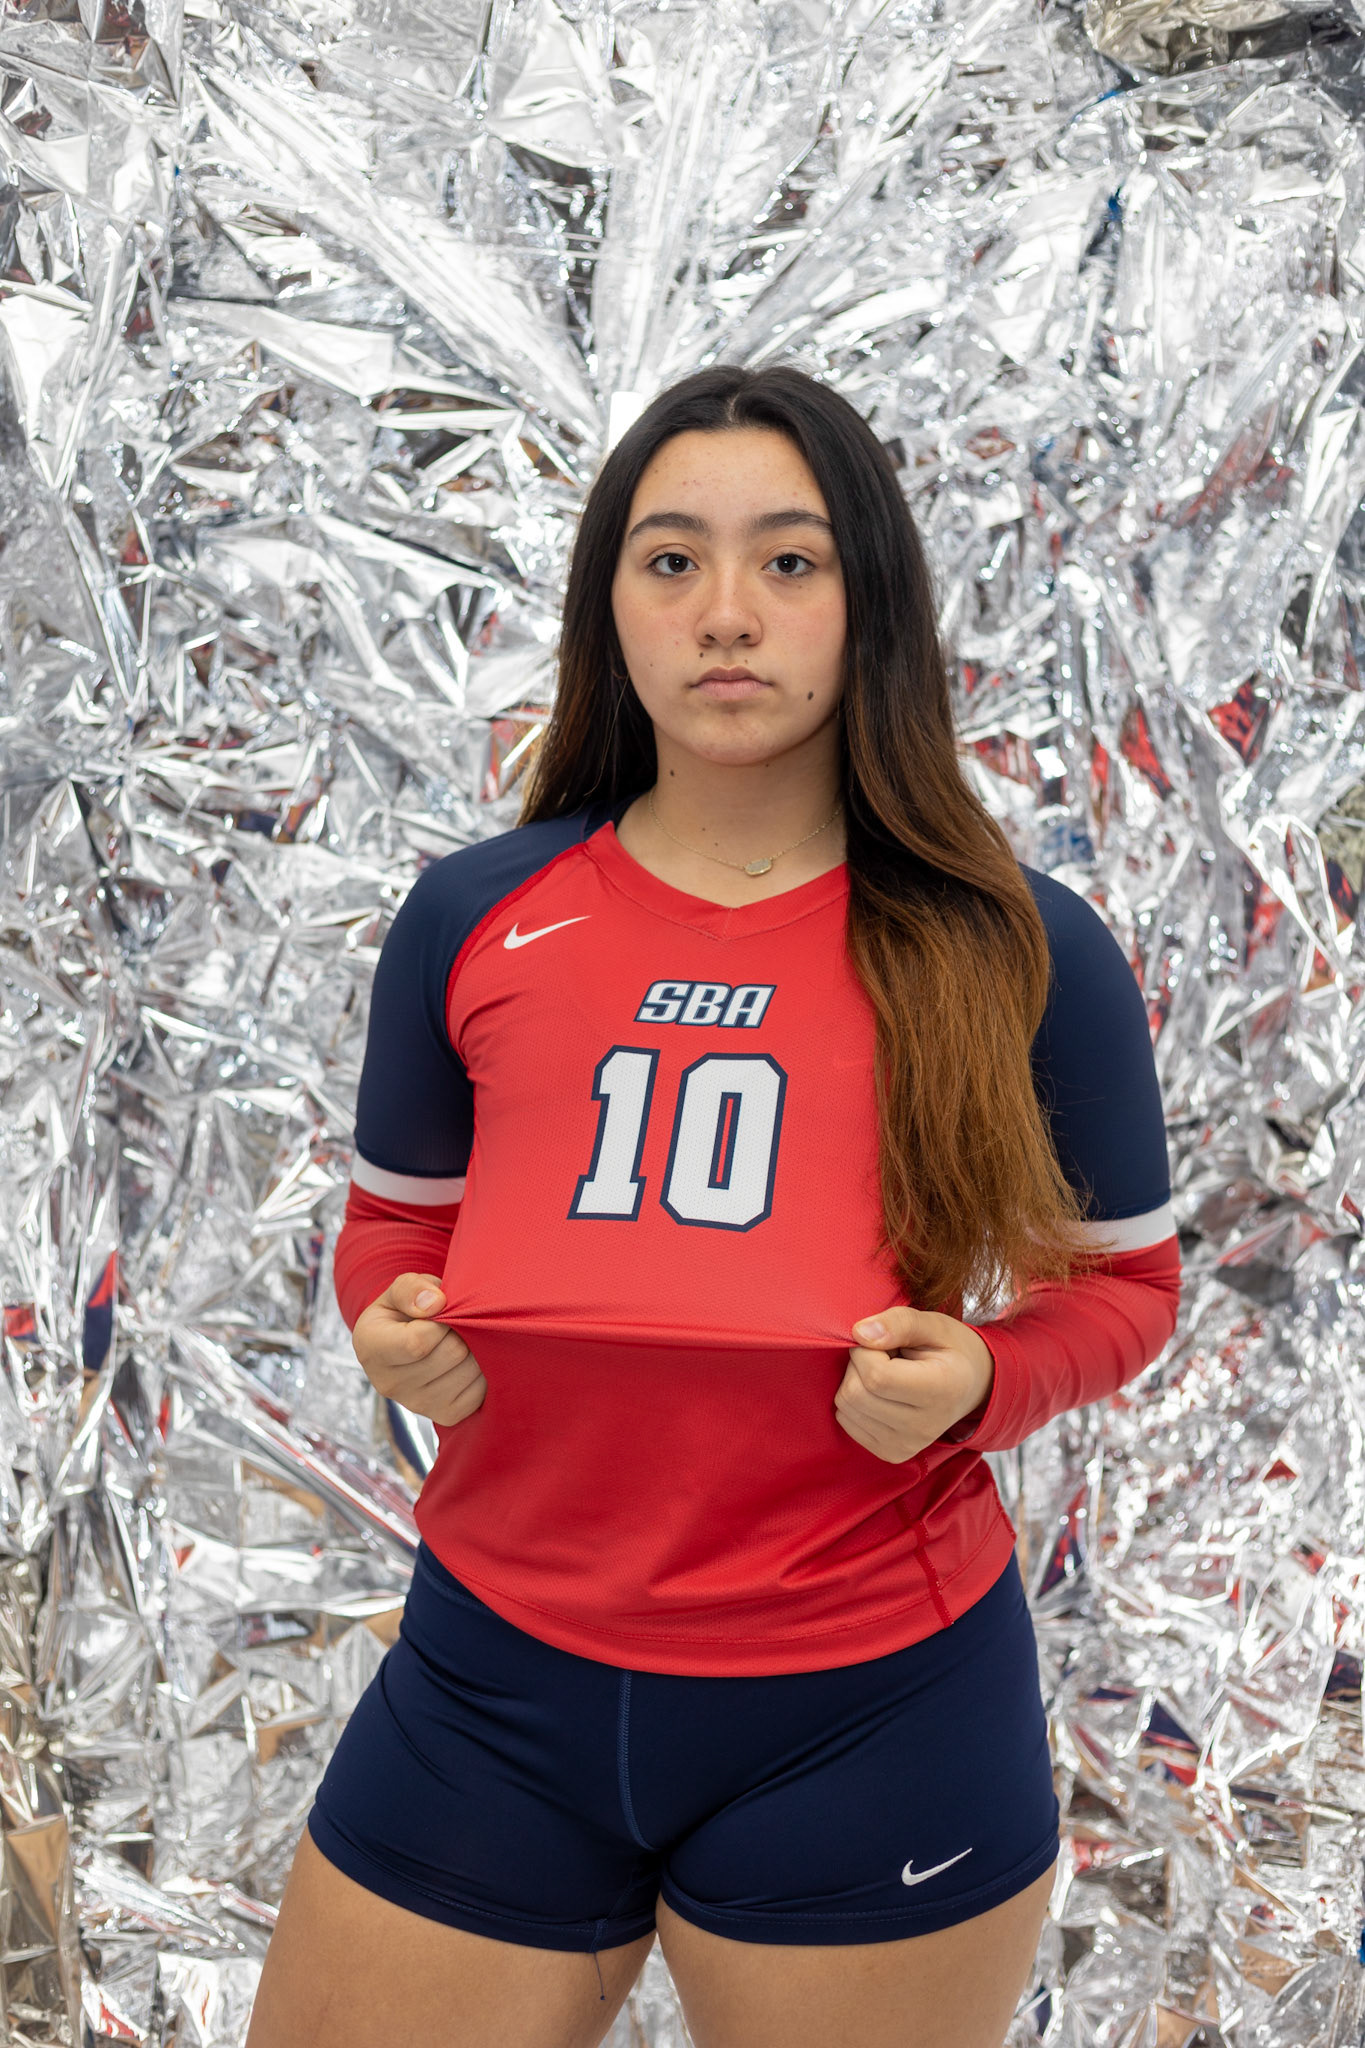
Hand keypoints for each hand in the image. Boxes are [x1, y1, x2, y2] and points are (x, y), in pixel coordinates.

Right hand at [352, 1273, 486, 1427]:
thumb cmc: (404, 1311)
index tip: (443, 1308)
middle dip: (461, 1331)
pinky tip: (466, 1359)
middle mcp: (388, 1384)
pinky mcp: (444, 1415)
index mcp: (371, 1349)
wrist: (407, 1344)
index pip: (418, 1342)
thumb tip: (436, 1303)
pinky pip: (479, 1391)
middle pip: (451, 1353)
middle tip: (455, 1323)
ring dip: (475, 1348)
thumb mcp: (399, 1290)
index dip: (442, 1320)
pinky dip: (481, 1371)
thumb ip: (411, 1288)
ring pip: (469, 1371)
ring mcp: (416, 1405)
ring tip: (460, 1339)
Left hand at [834, 1307, 993, 1463]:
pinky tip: (881, 1393)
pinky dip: (854, 1401)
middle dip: (858, 1365)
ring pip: (846, 1408)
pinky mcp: (891, 1453)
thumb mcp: (933, 1324)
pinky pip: (846, 1421)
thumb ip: (899, 1323)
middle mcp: (924, 1427)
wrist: (971, 1387)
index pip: (876, 1376)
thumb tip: (859, 1334)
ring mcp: (906, 1445)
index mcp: (941, 1391)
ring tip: (885, 1374)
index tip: (883, 1341)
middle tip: (884, 1356)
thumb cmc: (950, 1350)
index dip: (866, 1350)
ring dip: (855, 1382)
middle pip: (855, 1394)